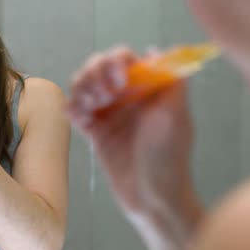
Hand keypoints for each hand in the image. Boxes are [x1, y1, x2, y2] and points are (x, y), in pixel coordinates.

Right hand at [67, 47, 195, 216]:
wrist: (153, 199)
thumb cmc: (170, 158)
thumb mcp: (176, 116)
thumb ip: (171, 81)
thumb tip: (159, 51)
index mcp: (148, 89)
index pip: (125, 59)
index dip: (116, 63)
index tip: (119, 82)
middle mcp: (128, 97)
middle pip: (99, 67)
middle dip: (94, 73)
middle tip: (103, 96)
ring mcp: (111, 114)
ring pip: (85, 86)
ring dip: (82, 88)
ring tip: (90, 107)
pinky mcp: (96, 133)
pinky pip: (76, 111)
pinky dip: (73, 108)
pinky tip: (80, 118)